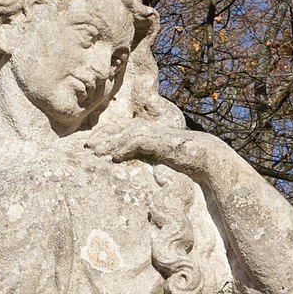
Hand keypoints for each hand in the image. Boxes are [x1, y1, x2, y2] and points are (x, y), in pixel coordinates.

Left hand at [82, 118, 198, 169]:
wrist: (205, 156)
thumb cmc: (182, 160)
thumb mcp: (158, 158)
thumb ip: (143, 157)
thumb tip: (124, 166)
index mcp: (146, 131)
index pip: (120, 128)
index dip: (104, 135)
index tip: (90, 145)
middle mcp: (149, 128)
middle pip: (119, 127)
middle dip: (102, 136)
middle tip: (87, 146)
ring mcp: (154, 132)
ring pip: (125, 134)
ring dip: (109, 143)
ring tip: (95, 152)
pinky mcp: (160, 140)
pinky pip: (137, 141)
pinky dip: (124, 148)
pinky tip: (113, 158)